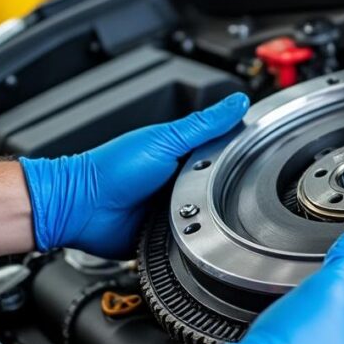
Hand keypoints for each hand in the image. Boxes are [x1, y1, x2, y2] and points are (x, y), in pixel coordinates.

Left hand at [20, 93, 248, 257]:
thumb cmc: (113, 170)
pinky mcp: (167, 237)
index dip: (243, 156)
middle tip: (225, 193)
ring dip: (209, 219)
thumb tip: (237, 102)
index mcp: (183, 154)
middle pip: (221, 188)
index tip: (261, 157)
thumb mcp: (166, 139)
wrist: (82, 209)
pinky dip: (193, 239)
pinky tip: (192, 234)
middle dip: (227, 194)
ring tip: (203, 215)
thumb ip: (205, 124)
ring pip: (210, 217)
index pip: (225, 153)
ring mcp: (174, 210)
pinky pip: (191, 241)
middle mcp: (180, 182)